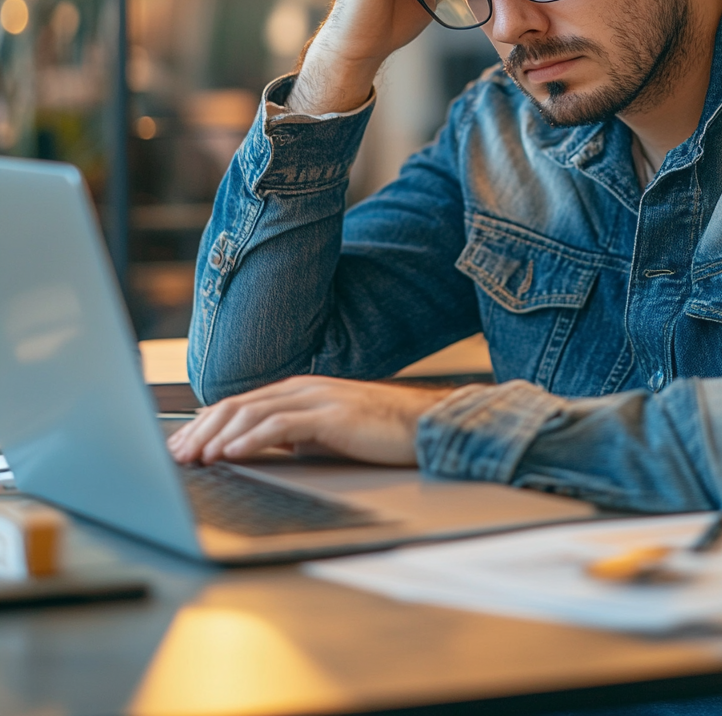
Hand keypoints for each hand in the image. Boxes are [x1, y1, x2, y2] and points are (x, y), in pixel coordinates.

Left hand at [166, 376, 453, 466]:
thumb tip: (251, 447)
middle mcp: (301, 389)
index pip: (238, 404)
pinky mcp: (332, 415)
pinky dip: (254, 439)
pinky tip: (234, 453)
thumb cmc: (376, 432)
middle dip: (201, 431)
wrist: (422, 425)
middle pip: (237, 404)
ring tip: (197, 456)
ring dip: (220, 436)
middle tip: (176, 456)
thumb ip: (290, 434)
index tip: (179, 447)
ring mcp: (317, 398)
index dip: (203, 425)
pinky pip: (284, 426)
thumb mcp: (323, 433)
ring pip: (254, 413)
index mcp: (296, 391)